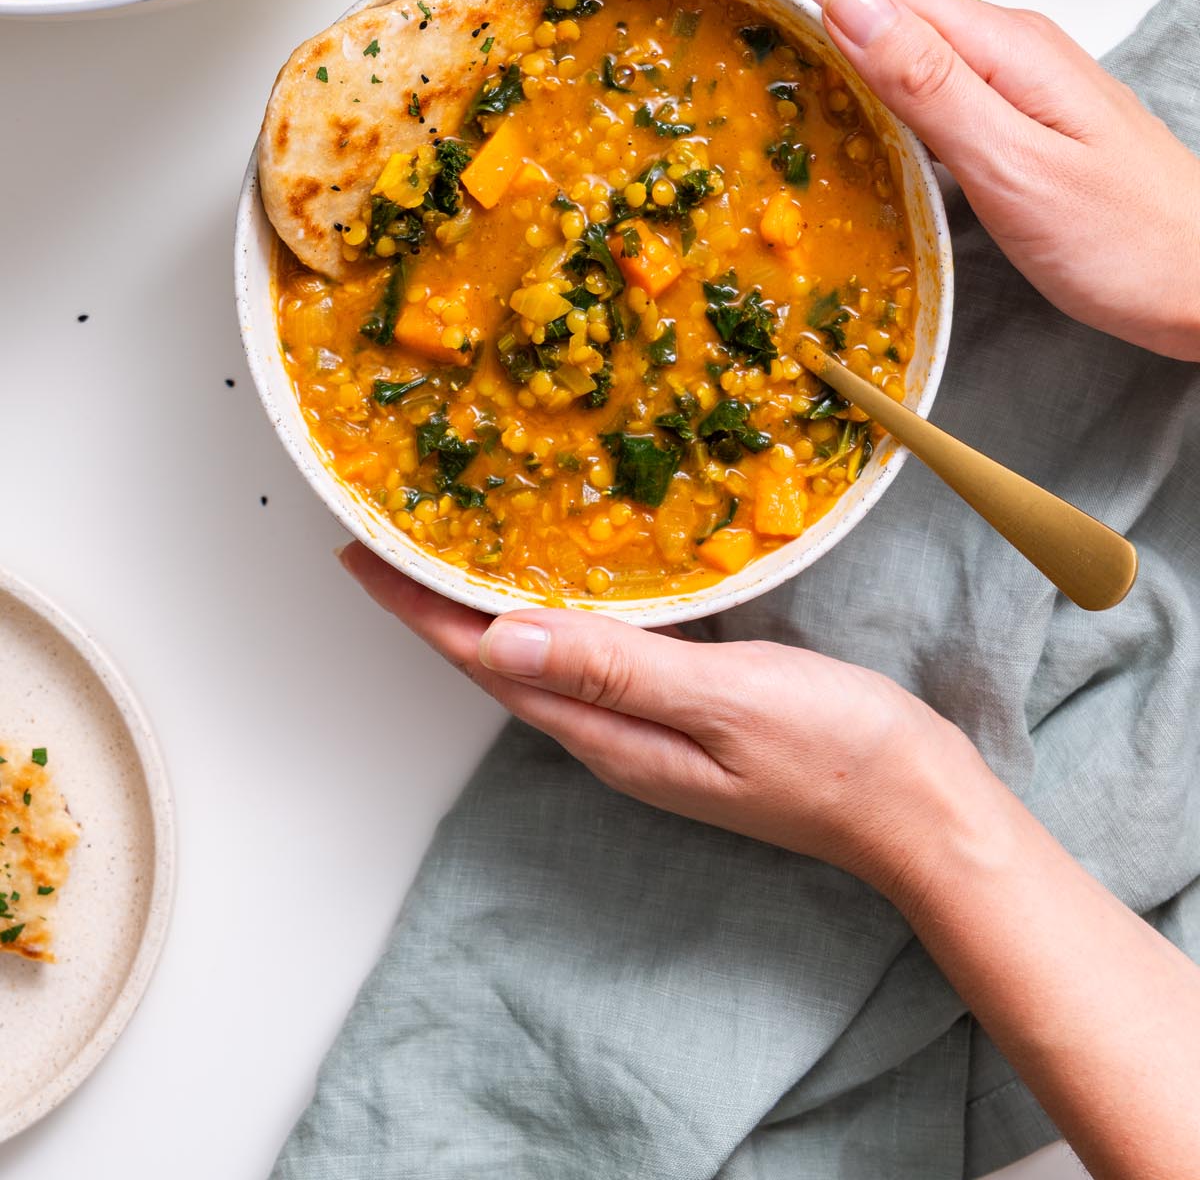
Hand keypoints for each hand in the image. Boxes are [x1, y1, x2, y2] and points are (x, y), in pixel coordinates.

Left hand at [341, 544, 978, 894]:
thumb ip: (615, 669)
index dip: (417, 608)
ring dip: (487, 604)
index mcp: (609, 733)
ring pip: (541, 654)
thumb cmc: (836, 754)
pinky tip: (562, 580)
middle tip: (387, 532)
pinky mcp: (684, 708)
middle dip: (434, 601)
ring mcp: (647, 726)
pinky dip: (556, 609)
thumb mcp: (726, 699)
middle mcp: (612, 734)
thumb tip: (499, 642)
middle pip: (497, 660)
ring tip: (447, 547)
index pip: (486, 662)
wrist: (918, 808)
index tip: (359, 553)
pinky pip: (592, 652)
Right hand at [698, 0, 1199, 361]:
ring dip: (821, 6)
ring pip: (896, 27)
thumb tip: (847, 2)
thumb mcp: (1017, 166)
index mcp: (1000, 47)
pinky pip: (918, 67)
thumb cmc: (1128, 242)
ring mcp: (1010, 80)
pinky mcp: (1011, 116)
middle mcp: (1004, 48)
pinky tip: (839, 68)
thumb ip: (931, 85)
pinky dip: (861, 55)